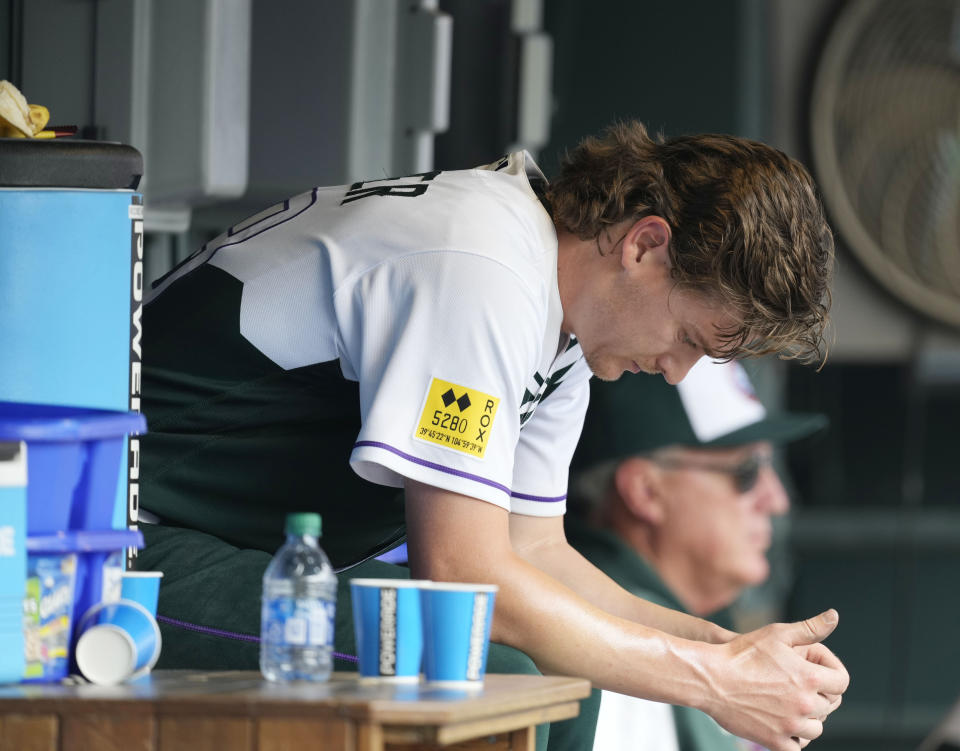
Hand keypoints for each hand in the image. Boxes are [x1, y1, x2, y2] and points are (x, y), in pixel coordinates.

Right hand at [701, 610, 848, 750]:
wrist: (710, 678)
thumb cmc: (742, 653)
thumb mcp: (777, 633)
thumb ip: (810, 628)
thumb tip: (833, 616)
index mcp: (810, 677)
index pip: (842, 682)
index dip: (832, 673)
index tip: (816, 670)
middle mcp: (805, 704)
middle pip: (828, 705)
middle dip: (816, 694)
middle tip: (792, 684)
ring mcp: (790, 725)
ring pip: (815, 729)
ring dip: (807, 718)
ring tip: (787, 704)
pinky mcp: (774, 741)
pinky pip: (797, 747)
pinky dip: (793, 738)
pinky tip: (781, 723)